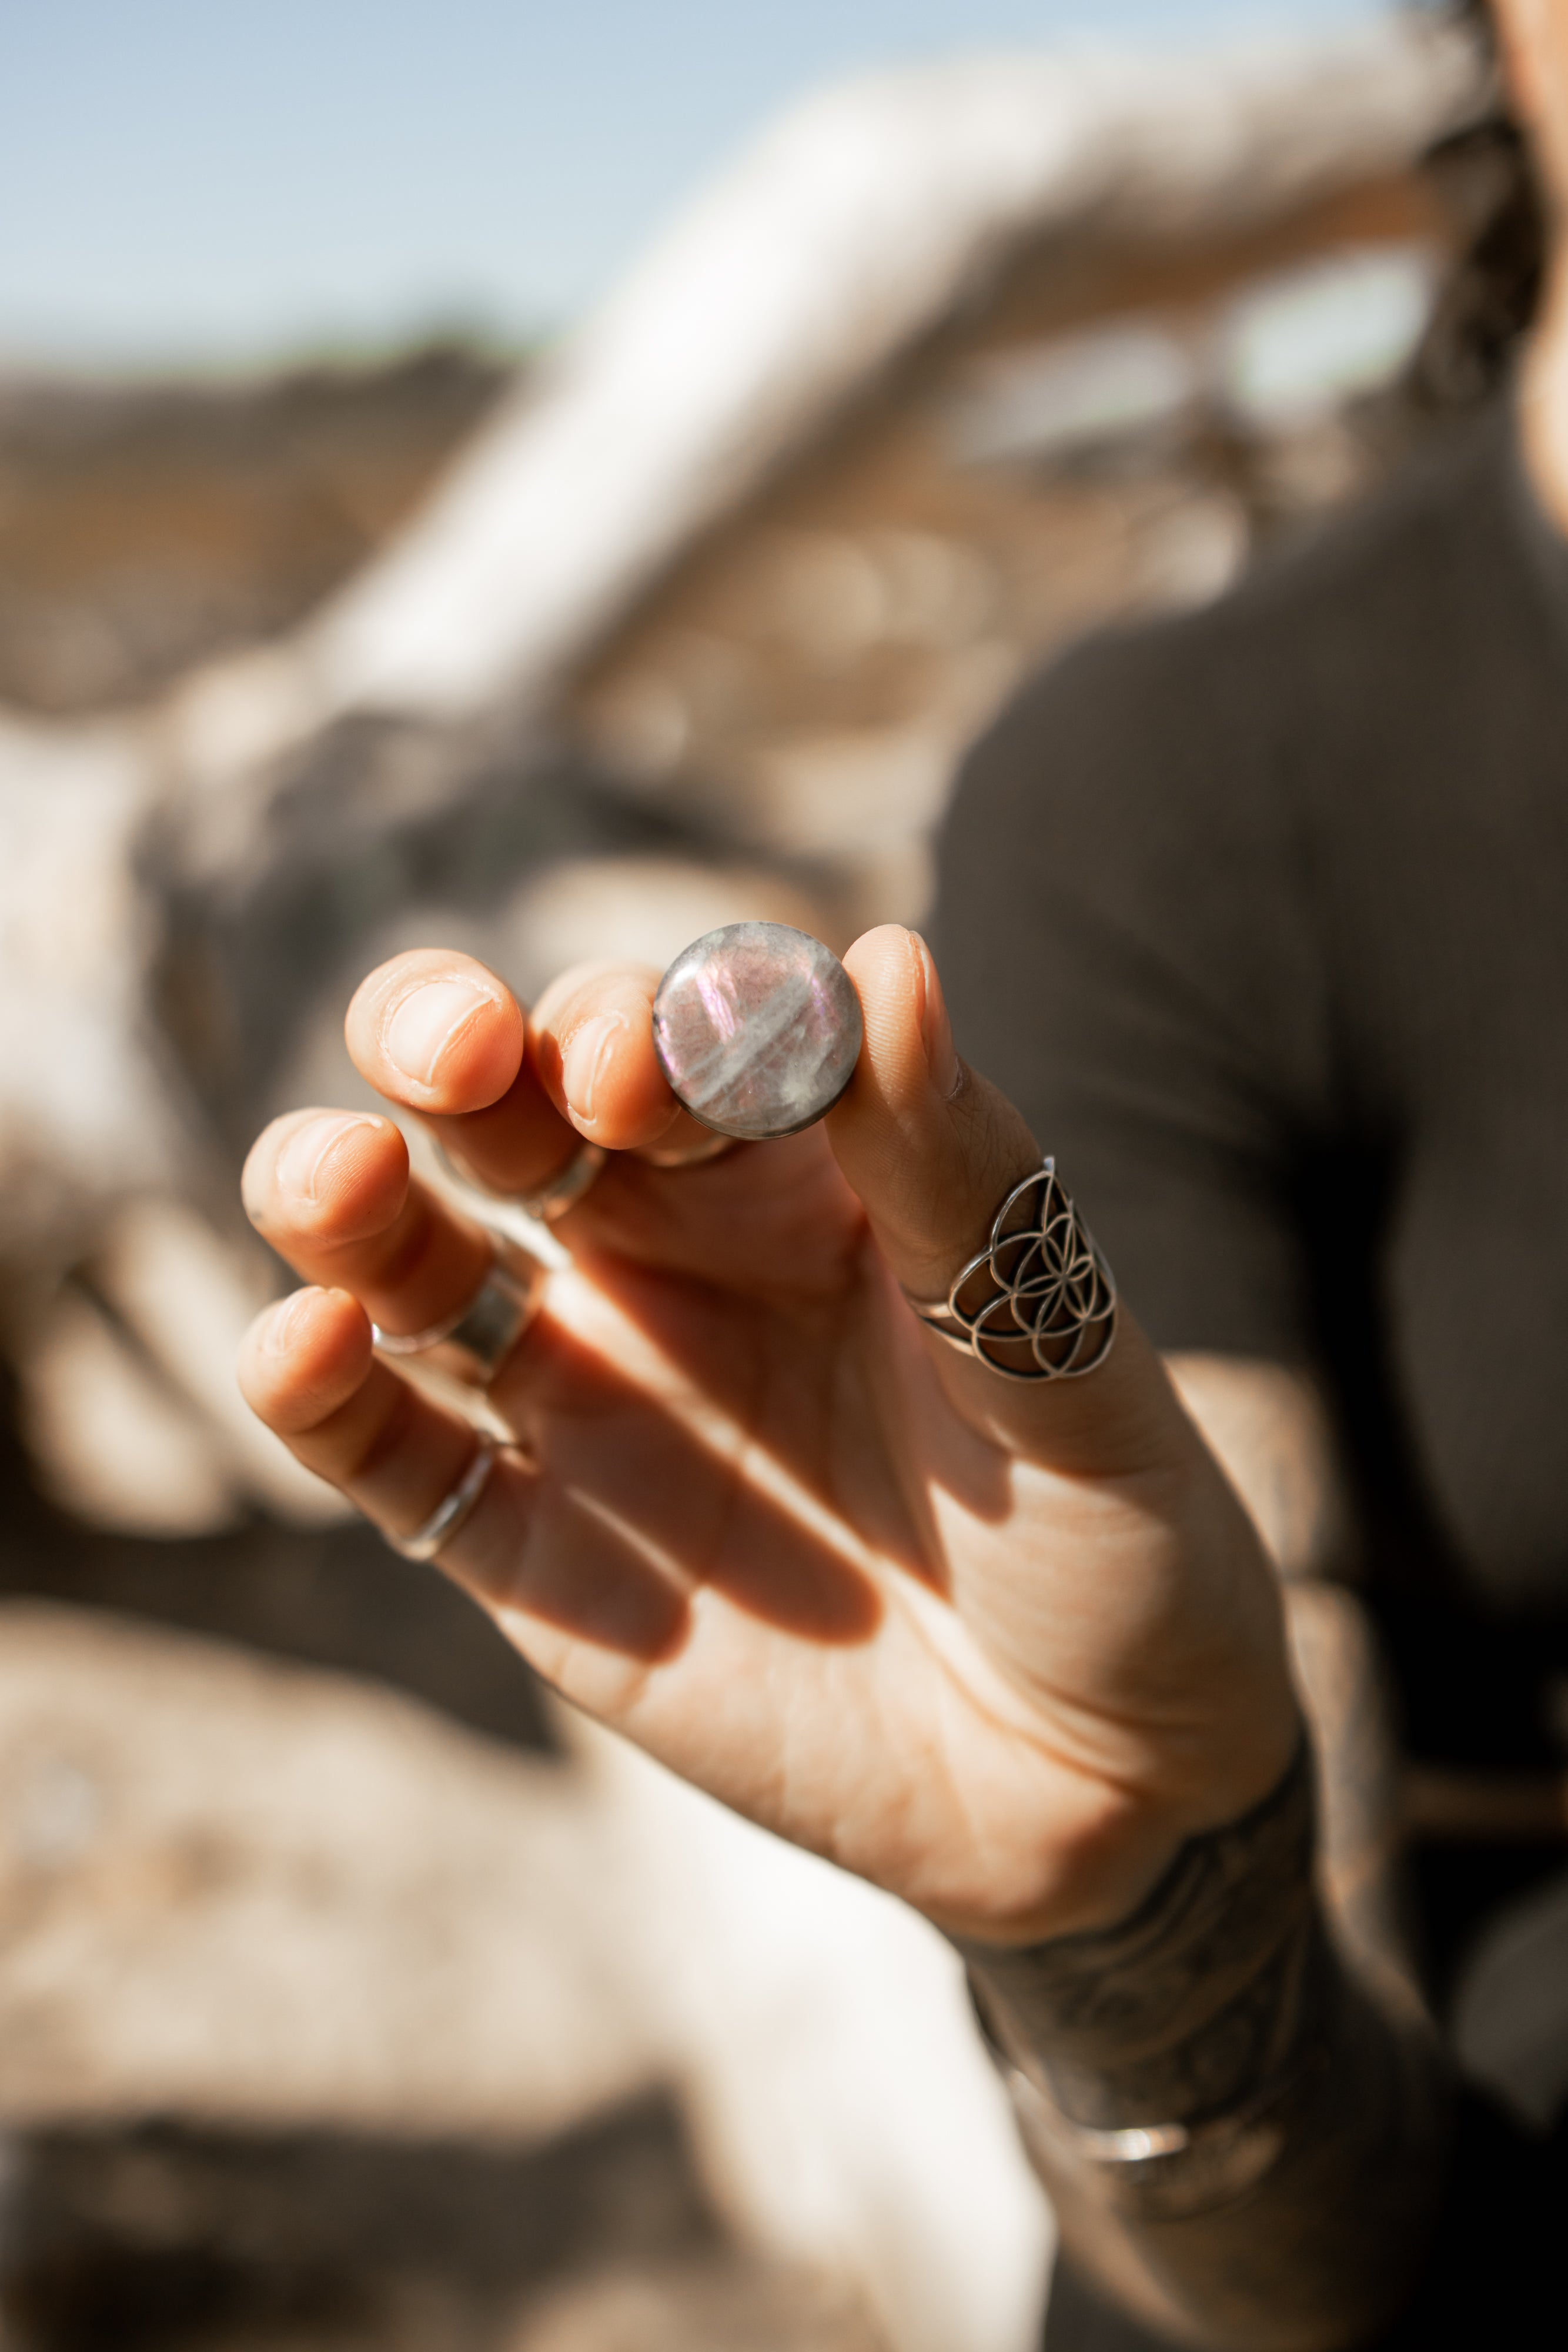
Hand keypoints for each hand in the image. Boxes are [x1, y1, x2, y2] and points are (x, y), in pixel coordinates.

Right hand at [238, 926, 1298, 1943]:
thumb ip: (955, 1173)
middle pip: (512, 1114)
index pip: (683, 1044)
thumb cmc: (1114, 1536)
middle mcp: (672, 1262)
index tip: (649, 1062)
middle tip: (450, 1047)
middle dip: (457, 1051)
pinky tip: (303, 1347)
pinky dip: (327, 1399)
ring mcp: (591, 1400)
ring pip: (419, 1265)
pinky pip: (399, 1457)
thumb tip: (887, 958)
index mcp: (803, 1180)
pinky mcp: (535, 1552)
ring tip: (332, 1178)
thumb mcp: (1058, 1353)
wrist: (1105, 1783)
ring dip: (352, 1205)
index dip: (649, 1027)